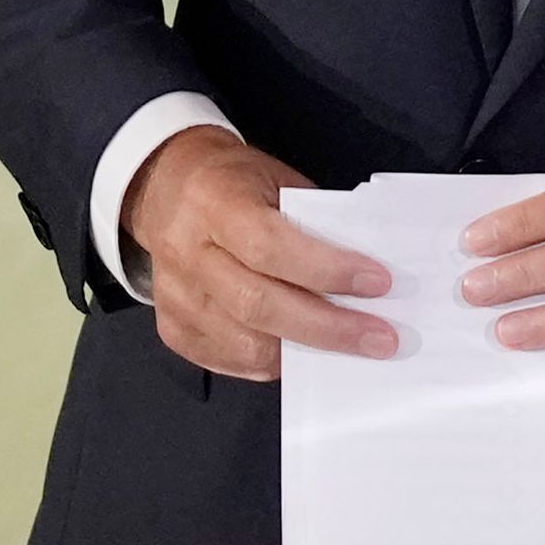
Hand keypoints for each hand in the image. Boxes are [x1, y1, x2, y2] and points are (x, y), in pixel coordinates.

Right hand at [125, 126, 397, 380]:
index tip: (381, 283)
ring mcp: (175, 297)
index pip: (270, 246)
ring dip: (307, 354)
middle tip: (383, 340)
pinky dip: (274, 364)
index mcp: (214, 203)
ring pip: (246, 345)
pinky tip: (305, 353)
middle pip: (259, 305)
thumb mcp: (275, 179)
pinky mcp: (172, 329)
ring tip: (353, 351)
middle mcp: (186, 253)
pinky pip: (230, 361)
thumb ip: (312, 223)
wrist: (162, 185)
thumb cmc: (234, 181)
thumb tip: (366, 272)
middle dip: (330, 329)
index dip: (328, 270)